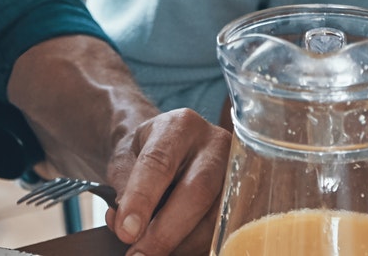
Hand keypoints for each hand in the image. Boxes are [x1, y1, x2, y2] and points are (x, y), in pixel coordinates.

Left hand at [105, 108, 230, 255]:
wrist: (171, 144)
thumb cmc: (147, 152)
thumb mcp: (126, 159)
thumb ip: (122, 189)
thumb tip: (125, 227)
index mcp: (179, 126)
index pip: (160, 161)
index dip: (142, 199)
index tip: (125, 231)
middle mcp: (214, 144)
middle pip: (196, 191)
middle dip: (165, 232)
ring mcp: (235, 172)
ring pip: (214, 217)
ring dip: (182, 245)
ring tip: (151, 254)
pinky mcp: (245, 198)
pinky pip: (224, 231)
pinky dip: (196, 247)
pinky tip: (174, 250)